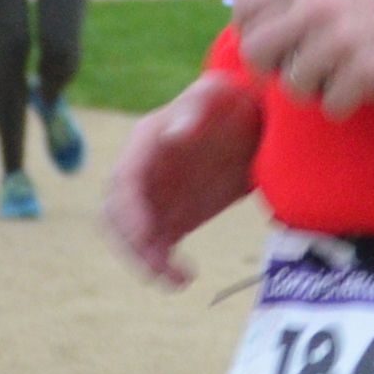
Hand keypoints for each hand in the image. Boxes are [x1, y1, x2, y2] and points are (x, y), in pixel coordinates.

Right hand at [104, 70, 264, 286]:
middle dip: (132, 244)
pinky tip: (184, 278)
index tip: (143, 235)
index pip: (124, 181)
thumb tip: (173, 134)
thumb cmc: (231, 98)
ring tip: (177, 280)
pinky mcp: (174, 217)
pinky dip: (165, 266)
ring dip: (146, 262)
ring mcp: (155, 198)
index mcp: (145, 143)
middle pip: (119, 217)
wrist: (254, 119)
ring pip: (135, 239)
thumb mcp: (217, 93)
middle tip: (157, 267)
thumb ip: (195, 108)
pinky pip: (159, 247)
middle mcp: (142, 174)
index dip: (129, 210)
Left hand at [232, 0, 373, 118]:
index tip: (274, 40)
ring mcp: (343, 38)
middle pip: (255, 48)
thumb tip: (251, 15)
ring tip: (338, 75)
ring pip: (293, 85)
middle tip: (296, 68)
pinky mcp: (366, 69)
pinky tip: (361, 85)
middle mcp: (320, 5)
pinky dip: (345, 103)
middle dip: (272, 67)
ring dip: (315, 89)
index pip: (246, 4)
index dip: (250, 28)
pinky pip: (331, 105)